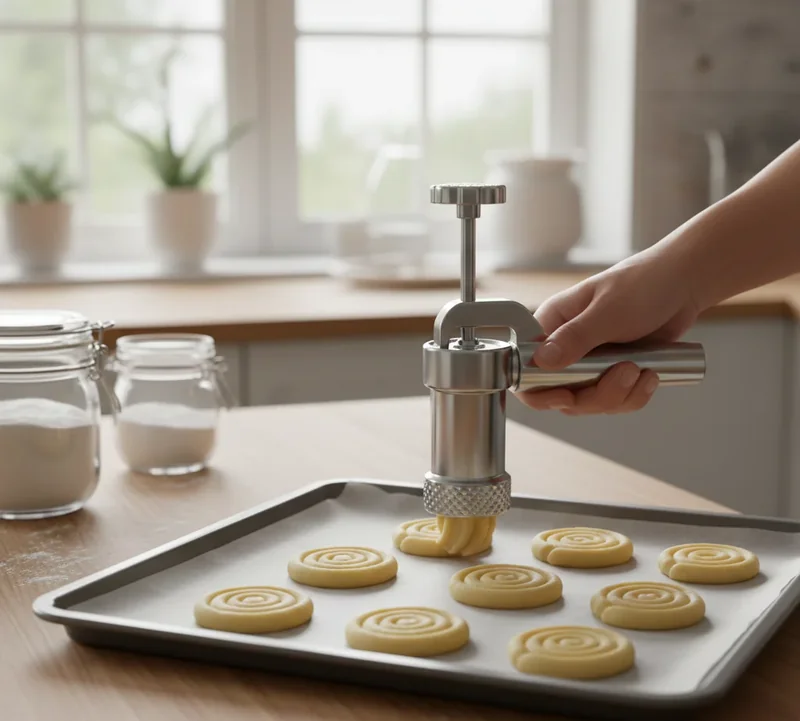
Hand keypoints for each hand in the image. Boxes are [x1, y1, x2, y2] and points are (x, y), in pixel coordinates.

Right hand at [517, 247, 699, 414]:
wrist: (683, 285)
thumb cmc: (643, 284)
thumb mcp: (609, 311)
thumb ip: (575, 337)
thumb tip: (541, 360)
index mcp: (552, 324)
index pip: (525, 367)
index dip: (539, 389)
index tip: (566, 395)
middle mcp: (563, 346)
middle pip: (560, 394)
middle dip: (595, 395)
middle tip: (625, 373)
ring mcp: (587, 363)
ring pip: (588, 402)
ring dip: (619, 395)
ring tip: (642, 370)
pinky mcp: (610, 373)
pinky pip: (612, 401)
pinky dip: (633, 396)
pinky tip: (650, 375)